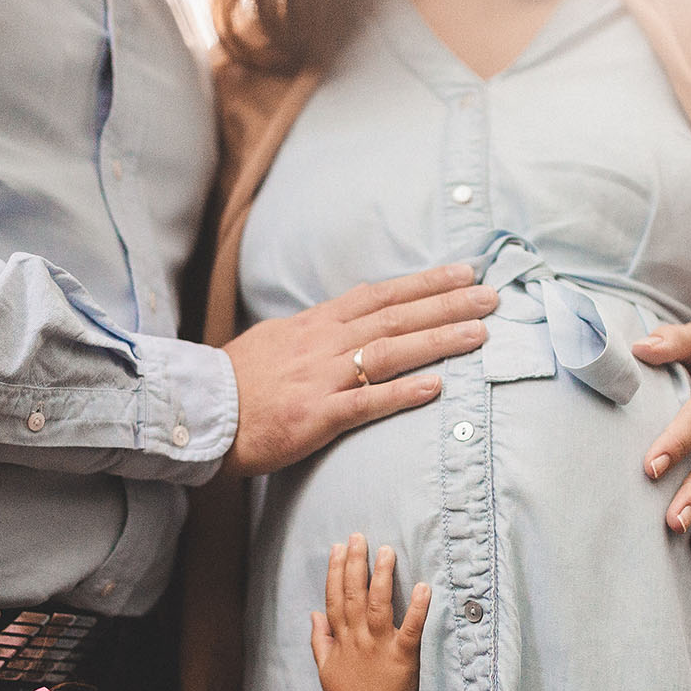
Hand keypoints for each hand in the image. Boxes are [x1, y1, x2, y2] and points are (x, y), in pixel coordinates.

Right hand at [223, 264, 496, 476]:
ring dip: (437, 341)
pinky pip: (367, 403)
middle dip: (447, 305)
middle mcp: (324, 344)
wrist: (199, 413)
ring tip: (480, 335)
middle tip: (491, 298)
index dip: (425, 283)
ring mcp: (321, 379)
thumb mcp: (278, 340)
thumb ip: (318, 330)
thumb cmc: (239, 381)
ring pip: (389, 353)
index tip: (464, 274)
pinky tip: (437, 386)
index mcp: (316, 324)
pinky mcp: (316, 416)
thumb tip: (351, 319)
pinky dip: (403, 393)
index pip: (380, 295)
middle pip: (395, 317)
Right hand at [310, 533, 428, 690]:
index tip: (338, 548)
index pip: (335, 598)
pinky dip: (417, 607)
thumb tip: (313, 614)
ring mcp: (380, 646)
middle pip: (354, 594)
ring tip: (386, 552)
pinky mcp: (403, 656)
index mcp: (341, 638)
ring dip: (382, 576)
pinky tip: (423, 587)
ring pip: (378, 604)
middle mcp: (358, 637)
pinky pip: (411, 628)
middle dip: (355, 563)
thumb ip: (319, 639)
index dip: (335, 571)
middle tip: (359, 537)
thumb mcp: (325, 668)